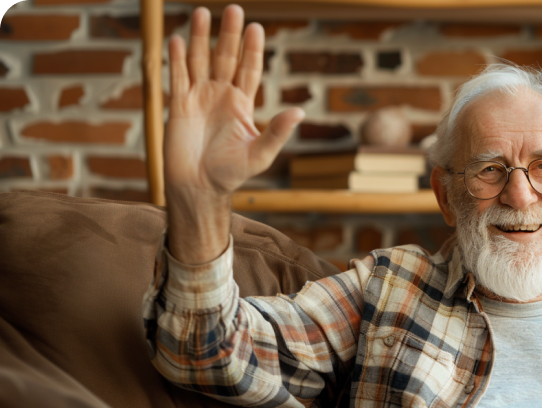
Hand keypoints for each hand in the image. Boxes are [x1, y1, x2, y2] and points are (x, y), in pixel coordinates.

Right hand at [163, 4, 303, 262]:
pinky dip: (176, 58)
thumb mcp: (260, 154)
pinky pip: (177, 77)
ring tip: (201, 12)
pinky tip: (176, 39)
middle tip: (233, 9)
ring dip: (200, 38)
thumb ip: (277, 132)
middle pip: (226, 58)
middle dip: (229, 34)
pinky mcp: (178, 106)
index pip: (249, 69)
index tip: (256, 27)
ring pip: (200, 61)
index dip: (252, 49)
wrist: (199, 188)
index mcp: (242, 105)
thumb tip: (299, 111)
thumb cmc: (232, 174)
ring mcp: (199, 99)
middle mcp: (221, 96)